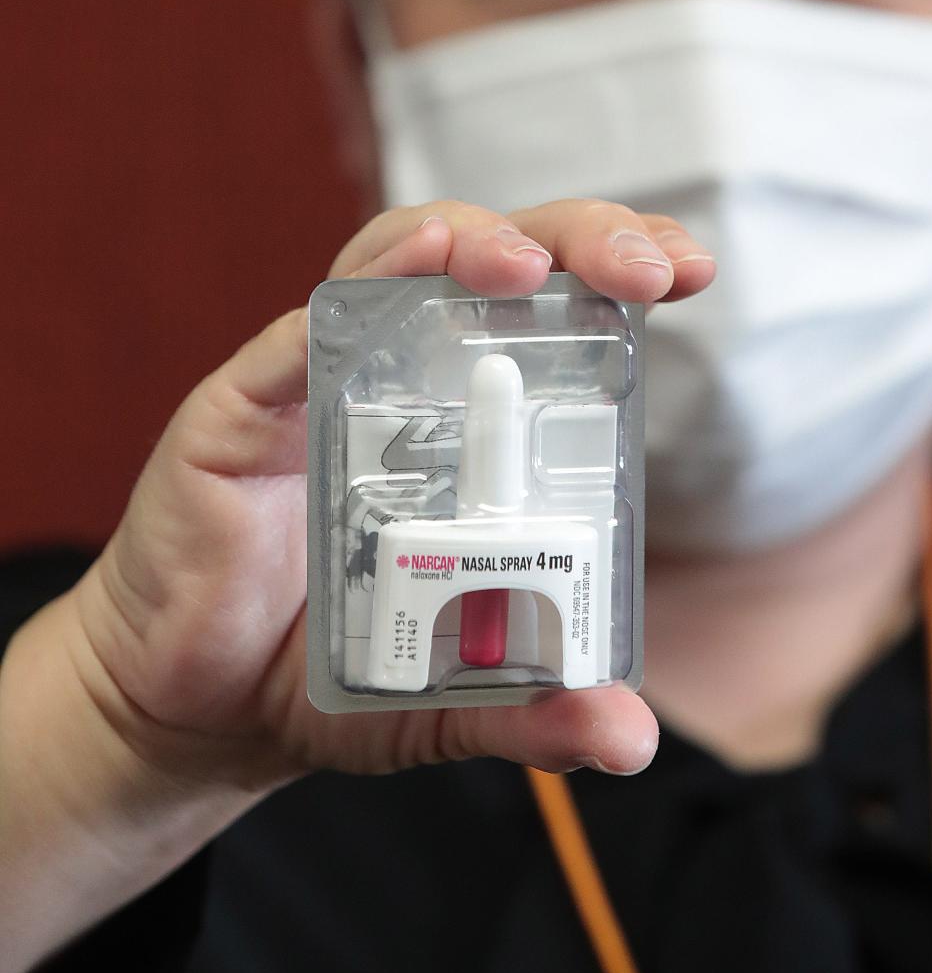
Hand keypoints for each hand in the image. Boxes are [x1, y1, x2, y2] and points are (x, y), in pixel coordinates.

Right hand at [61, 199, 715, 792]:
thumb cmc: (328, 672)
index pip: (553, 311)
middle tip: (646, 263)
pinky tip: (402, 281)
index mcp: (466, 420)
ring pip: (394, 263)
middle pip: (492, 258)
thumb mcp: (449, 698)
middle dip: (577, 236)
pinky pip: (293, 340)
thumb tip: (632, 735)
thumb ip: (532, 703)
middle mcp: (401, 377)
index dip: (616, 269)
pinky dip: (348, 306)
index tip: (693, 269)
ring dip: (466, 244)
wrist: (197, 709)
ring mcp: (320, 381)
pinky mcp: (241, 409)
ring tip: (523, 266)